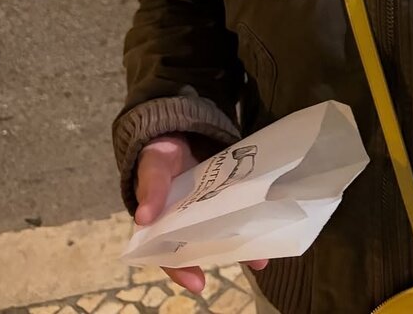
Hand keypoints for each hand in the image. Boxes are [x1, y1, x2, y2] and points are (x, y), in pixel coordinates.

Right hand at [135, 134, 268, 293]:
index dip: (181, 269)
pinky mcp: (228, 192)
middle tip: (250, 263)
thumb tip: (143, 218)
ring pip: (226, 230)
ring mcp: (210, 208)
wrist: (181, 129)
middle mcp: (189, 221)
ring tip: (265, 254)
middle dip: (226, 256)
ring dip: (245, 242)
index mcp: (164, 222)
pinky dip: (252, 215)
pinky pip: (240, 207)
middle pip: (204, 245)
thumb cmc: (160, 152)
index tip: (198, 283)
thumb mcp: (153, 165)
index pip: (169, 253)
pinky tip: (269, 220)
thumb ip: (151, 187)